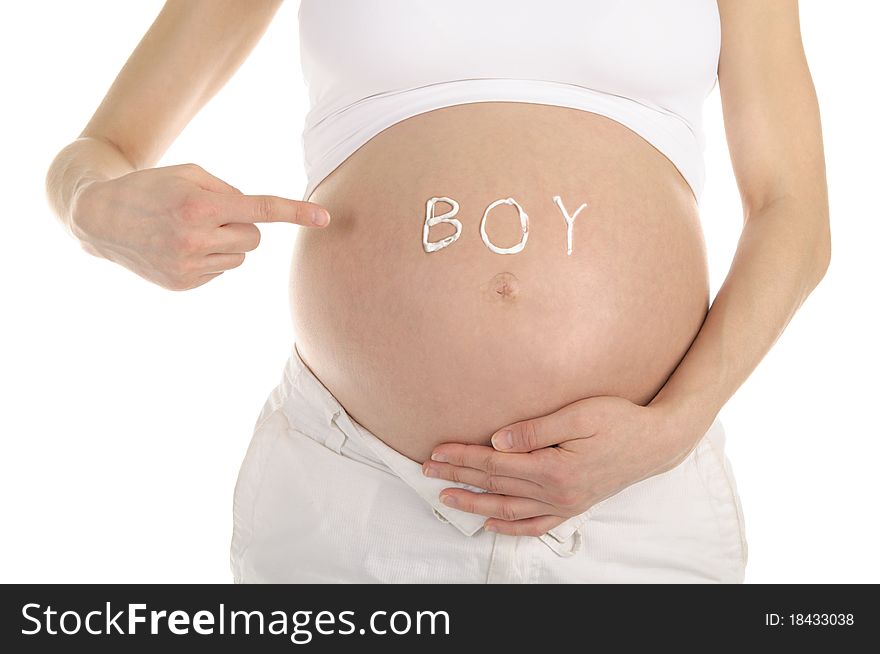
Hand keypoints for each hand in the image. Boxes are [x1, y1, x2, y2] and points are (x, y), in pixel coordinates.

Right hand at [70, 163, 330, 290]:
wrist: (101, 217)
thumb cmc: (154, 187)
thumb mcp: (189, 173)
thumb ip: (229, 191)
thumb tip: (258, 218)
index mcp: (200, 205)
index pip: (260, 210)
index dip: (295, 213)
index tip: (325, 218)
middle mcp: (195, 239)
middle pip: (254, 237)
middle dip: (241, 226)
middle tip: (210, 215)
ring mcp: (188, 266)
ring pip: (239, 256)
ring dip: (225, 243)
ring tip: (189, 231)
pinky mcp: (184, 284)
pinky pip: (220, 271)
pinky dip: (209, 258)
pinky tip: (180, 248)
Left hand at [423, 396, 698, 536]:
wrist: (657, 442)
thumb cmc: (619, 421)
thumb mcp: (578, 415)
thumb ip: (535, 430)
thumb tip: (497, 441)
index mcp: (553, 468)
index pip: (494, 464)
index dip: (462, 457)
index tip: (436, 452)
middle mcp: (556, 492)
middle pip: (495, 485)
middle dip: (458, 478)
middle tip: (427, 472)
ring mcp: (564, 503)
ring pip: (509, 509)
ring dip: (475, 505)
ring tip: (447, 500)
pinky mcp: (573, 505)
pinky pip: (537, 524)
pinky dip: (512, 527)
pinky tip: (493, 525)